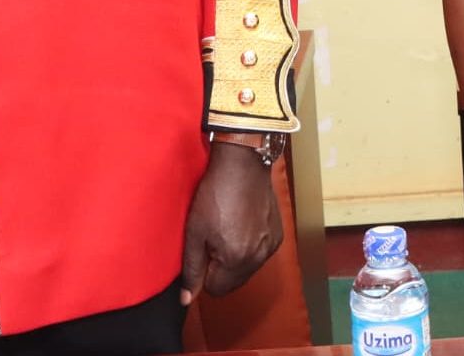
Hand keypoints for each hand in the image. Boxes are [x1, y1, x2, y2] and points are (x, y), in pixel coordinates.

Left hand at [181, 141, 281, 305]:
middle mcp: (258, 257)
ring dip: (236, 257)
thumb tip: (186, 299)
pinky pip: (260, 254)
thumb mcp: (194, 231)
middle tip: (214, 236)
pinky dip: (250, 246)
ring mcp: (271, 246)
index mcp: (236, 259)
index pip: (216, 289)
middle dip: (221, 267)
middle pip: (233, 282)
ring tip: (228, 227)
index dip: (205, 272)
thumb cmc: (215, 193)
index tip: (203, 248)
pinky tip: (243, 223)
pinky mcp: (278, 235)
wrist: (243, 163)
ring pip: (247, 268)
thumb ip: (192, 268)